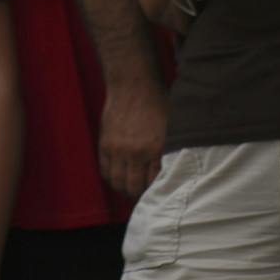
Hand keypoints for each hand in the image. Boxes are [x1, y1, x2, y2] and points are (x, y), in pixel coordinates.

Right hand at [97, 74, 167, 197]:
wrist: (133, 84)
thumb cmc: (158, 103)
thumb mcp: (173, 127)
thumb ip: (172, 150)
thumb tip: (176, 171)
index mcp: (156, 149)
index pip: (155, 183)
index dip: (157, 192)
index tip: (159, 193)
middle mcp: (136, 152)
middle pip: (134, 188)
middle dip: (140, 195)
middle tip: (144, 195)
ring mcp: (117, 149)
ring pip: (117, 182)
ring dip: (124, 189)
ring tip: (130, 189)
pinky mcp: (104, 144)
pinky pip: (104, 170)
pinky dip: (111, 178)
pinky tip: (118, 177)